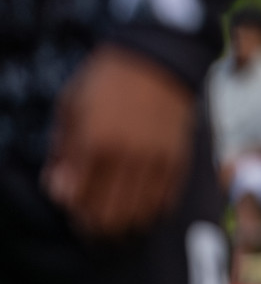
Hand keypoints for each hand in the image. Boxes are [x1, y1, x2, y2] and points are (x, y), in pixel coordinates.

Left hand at [43, 44, 194, 236]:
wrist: (158, 58)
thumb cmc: (106, 80)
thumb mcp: (71, 107)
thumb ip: (62, 151)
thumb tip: (59, 188)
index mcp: (94, 143)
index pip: (78, 201)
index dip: (71, 210)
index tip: (72, 204)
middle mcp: (127, 156)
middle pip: (108, 217)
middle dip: (95, 226)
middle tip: (91, 220)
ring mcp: (156, 159)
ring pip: (138, 215)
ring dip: (124, 223)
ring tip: (116, 217)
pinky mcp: (178, 158)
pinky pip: (165, 201)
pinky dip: (151, 211)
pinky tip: (141, 206)